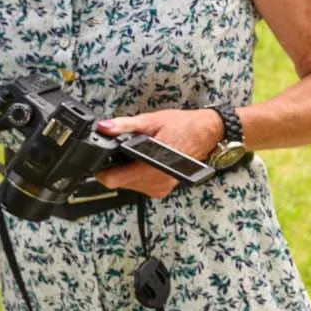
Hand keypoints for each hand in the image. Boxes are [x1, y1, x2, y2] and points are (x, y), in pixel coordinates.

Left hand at [93, 109, 223, 197]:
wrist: (207, 134)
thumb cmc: (184, 126)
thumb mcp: (152, 121)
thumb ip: (125, 126)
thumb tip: (104, 128)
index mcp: (150, 166)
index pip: (111, 179)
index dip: (102, 168)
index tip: (104, 158)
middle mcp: (155, 181)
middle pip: (118, 182)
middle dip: (117, 167)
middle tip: (127, 152)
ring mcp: (160, 187)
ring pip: (128, 185)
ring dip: (127, 171)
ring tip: (139, 156)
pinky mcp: (163, 189)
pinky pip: (140, 186)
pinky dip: (139, 175)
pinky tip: (147, 162)